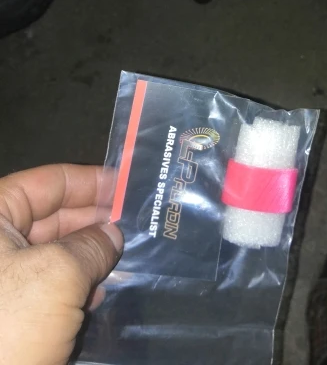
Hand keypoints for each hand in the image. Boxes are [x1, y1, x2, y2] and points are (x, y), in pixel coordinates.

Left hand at [0, 164, 122, 364]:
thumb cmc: (8, 322)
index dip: (90, 181)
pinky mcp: (12, 310)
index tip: (126, 186)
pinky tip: (103, 290)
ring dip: (91, 254)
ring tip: (128, 255)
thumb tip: (113, 234)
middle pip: (54, 216)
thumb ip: (92, 245)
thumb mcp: (57, 274)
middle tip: (136, 223)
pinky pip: (51, 284)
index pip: (49, 182)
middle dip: (95, 219)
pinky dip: (78, 283)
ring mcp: (5, 278)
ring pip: (56, 252)